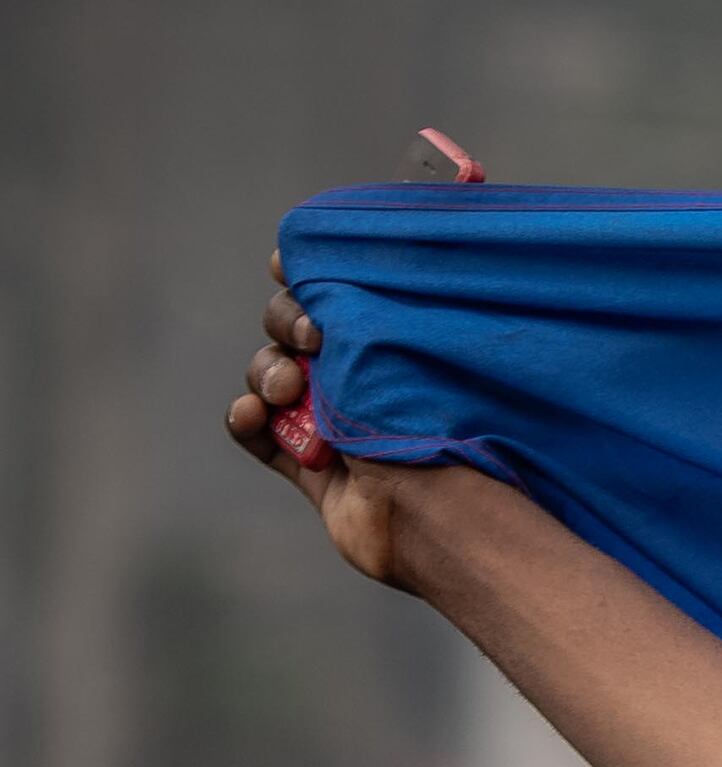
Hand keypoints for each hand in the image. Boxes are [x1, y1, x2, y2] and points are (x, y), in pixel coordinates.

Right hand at [224, 246, 425, 586]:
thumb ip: (348, 297)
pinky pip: (257, 434)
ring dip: (267, 375)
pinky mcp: (313, 470)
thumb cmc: (427, 420)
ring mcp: (335, 423)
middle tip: (313, 340)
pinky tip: (252, 416)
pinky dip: (246, 420)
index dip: (305, 275)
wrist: (430, 512)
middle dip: (287, 324)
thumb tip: (296, 254)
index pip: (337, 293)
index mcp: (395, 343)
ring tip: (287, 393)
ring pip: (270, 377)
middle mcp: (365, 379)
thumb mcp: (392, 342)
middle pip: (291, 328)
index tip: (290, 268)